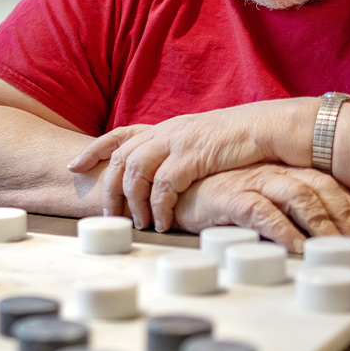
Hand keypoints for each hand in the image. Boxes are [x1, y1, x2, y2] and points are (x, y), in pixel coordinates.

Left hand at [68, 103, 298, 227]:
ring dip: (133, 201)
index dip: (94, 148)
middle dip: (108, 187)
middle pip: (121, 157)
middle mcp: (168, 130)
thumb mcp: (205, 144)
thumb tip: (166, 177)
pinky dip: (160, 207)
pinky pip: (164, 185)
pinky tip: (164, 223)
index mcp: (169, 126)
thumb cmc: (245, 142)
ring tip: (138, 224)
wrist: (276, 128)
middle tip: (107, 214)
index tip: (73, 165)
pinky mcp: (194, 155)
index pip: (121, 133)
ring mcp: (180, 140)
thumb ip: (183, 155)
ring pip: (136, 171)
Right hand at [167, 163, 349, 251]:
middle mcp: (272, 172)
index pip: (328, 185)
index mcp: (282, 170)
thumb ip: (281, 208)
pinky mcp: (229, 195)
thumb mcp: (254, 198)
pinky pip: (263, 212)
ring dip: (321, 225)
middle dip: (347, 219)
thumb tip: (316, 236)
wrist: (168, 189)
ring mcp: (251, 181)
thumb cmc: (213, 197)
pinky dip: (283, 231)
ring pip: (298, 197)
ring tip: (335, 250)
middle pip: (322, 189)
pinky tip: (296, 249)